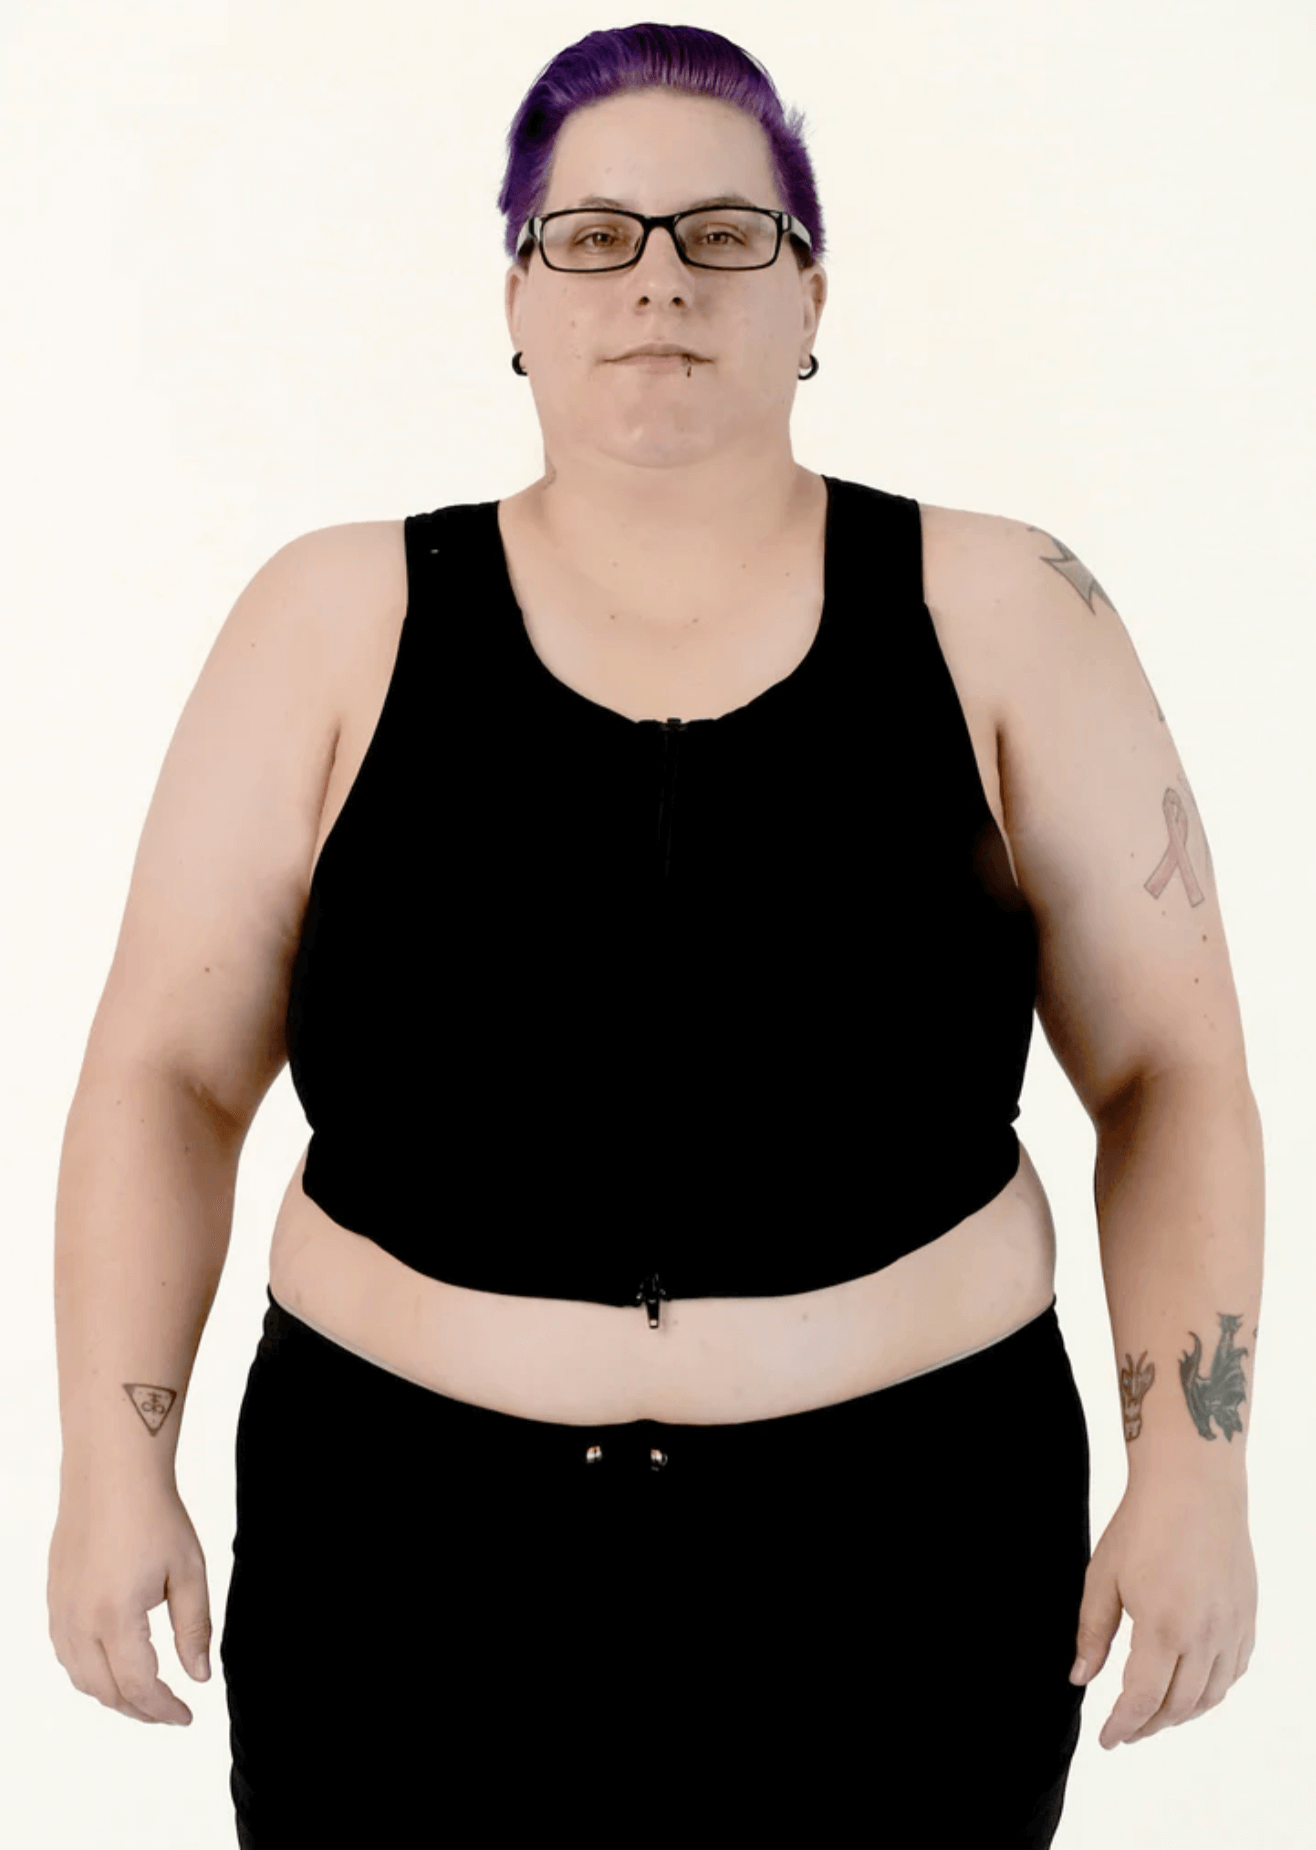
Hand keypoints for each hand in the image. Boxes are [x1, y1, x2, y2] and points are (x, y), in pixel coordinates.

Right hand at [48, 1475, 211, 1725]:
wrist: (111, 1472)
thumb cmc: (154, 1514)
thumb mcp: (189, 1571)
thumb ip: (194, 1629)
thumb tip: (198, 1676)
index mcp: (115, 1617)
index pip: (139, 1686)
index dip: (164, 1709)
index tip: (187, 1715)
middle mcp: (79, 1621)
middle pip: (105, 1690)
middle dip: (139, 1709)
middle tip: (170, 1711)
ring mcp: (61, 1609)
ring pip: (80, 1676)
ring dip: (112, 1694)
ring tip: (146, 1694)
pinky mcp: (54, 1596)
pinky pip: (66, 1652)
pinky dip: (89, 1671)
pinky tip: (113, 1664)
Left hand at [1069, 1473, 1256, 1748]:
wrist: (1194, 1485)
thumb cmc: (1142, 1524)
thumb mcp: (1102, 1576)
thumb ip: (1092, 1633)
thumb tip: (1079, 1679)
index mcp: (1163, 1627)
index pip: (1143, 1700)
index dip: (1122, 1726)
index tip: (1107, 1740)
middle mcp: (1204, 1635)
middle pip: (1178, 1706)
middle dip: (1148, 1726)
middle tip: (1125, 1730)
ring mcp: (1231, 1628)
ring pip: (1210, 1696)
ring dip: (1180, 1714)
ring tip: (1153, 1714)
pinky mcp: (1247, 1617)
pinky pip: (1233, 1672)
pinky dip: (1211, 1690)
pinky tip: (1191, 1686)